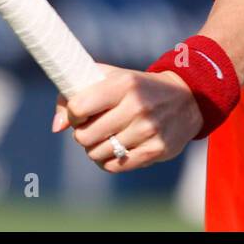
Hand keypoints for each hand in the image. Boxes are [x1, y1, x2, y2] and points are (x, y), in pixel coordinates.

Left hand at [52, 64, 202, 171]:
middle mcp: (137, 106)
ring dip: (94, 149)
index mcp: (124, 84)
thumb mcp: (111, 77)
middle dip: (82, 134)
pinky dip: (108, 161)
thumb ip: (76, 93)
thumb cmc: (138, 87)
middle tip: (92, 127)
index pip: (79, 107)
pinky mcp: (156, 150)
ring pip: (97, 154)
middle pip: (85, 136)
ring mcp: (148, 130)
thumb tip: (57, 127)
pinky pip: (115, 166)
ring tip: (105, 138)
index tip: (80, 113)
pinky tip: (115, 149)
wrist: (187, 98)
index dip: (73, 114)